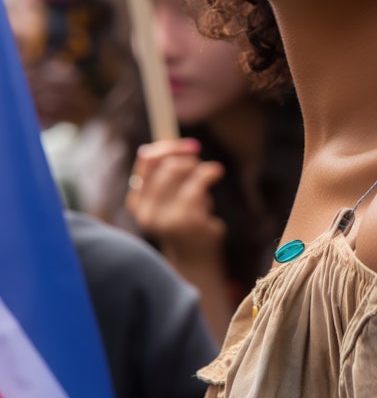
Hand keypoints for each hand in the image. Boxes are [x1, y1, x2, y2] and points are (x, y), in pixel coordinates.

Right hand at [126, 138, 226, 267]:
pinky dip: (210, 172)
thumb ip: (163, 172)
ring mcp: (165, 216)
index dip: (168, 147)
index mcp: (137, 203)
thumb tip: (162, 138)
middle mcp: (146, 211)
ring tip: (207, 180)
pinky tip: (216, 174)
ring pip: (182, 169)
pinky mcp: (186, 218)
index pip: (147, 160)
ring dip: (199, 169)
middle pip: (167, 164)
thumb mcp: (169, 197)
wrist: (196, 259)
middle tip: (201, 167)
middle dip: (189, 160)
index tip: (189, 146)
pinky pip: (199, 179)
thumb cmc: (183, 222)